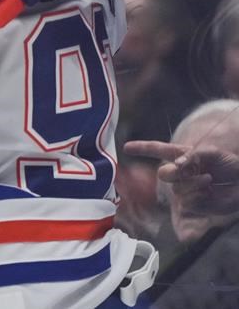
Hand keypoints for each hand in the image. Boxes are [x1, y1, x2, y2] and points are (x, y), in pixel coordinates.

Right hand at [124, 140, 238, 215]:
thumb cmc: (231, 164)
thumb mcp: (213, 152)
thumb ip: (193, 155)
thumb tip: (176, 164)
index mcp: (182, 156)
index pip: (158, 150)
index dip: (142, 148)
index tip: (126, 147)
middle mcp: (181, 174)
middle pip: (164, 174)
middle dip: (175, 173)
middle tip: (188, 170)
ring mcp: (186, 190)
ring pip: (177, 190)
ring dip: (193, 184)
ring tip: (209, 181)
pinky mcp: (194, 206)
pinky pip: (186, 206)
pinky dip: (196, 202)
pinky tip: (206, 199)